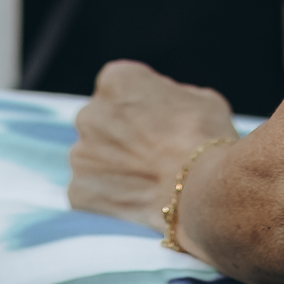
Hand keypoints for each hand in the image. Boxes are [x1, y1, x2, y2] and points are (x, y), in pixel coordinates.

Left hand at [69, 61, 236, 238]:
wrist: (201, 188)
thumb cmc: (205, 137)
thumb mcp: (198, 97)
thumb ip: (169, 96)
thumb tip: (165, 108)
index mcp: (116, 80)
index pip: (120, 89)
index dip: (141, 108)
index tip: (157, 125)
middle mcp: (89, 112)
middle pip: (102, 122)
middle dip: (120, 136)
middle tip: (150, 155)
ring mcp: (80, 154)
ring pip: (93, 158)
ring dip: (112, 167)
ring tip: (146, 183)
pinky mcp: (79, 193)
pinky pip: (90, 193)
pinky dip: (108, 199)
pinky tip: (135, 203)